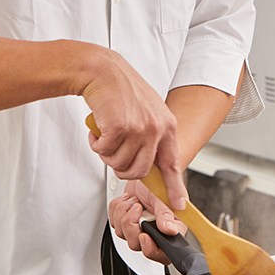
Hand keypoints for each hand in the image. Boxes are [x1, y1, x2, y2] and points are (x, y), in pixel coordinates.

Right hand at [81, 48, 186, 210]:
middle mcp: (156, 128)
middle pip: (140, 171)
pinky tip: (98, 130)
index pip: (172, 163)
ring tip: (106, 136)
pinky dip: (96, 145)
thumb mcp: (148, 110)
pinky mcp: (119, 129)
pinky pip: (104, 153)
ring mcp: (138, 129)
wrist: (102, 71)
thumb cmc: (121, 90)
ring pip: (120, 165)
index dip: (174, 186)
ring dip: (107, 155)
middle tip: (113, 153)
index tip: (178, 203)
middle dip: (123, 169)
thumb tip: (149, 162)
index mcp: (166, 125)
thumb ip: (152, 134)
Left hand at [108, 180, 186, 265]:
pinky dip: (117, 209)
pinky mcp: (125, 222)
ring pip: (122, 233)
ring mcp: (138, 228)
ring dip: (124, 213)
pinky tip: (127, 200)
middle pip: (136, 244)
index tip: (143, 236)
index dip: (151, 249)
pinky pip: (114, 222)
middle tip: (138, 207)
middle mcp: (154, 232)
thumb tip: (170, 230)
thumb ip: (166, 213)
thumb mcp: (164, 197)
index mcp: (170, 229)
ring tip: (134, 200)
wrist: (148, 172)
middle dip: (132, 224)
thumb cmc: (160, 182)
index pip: (162, 253)